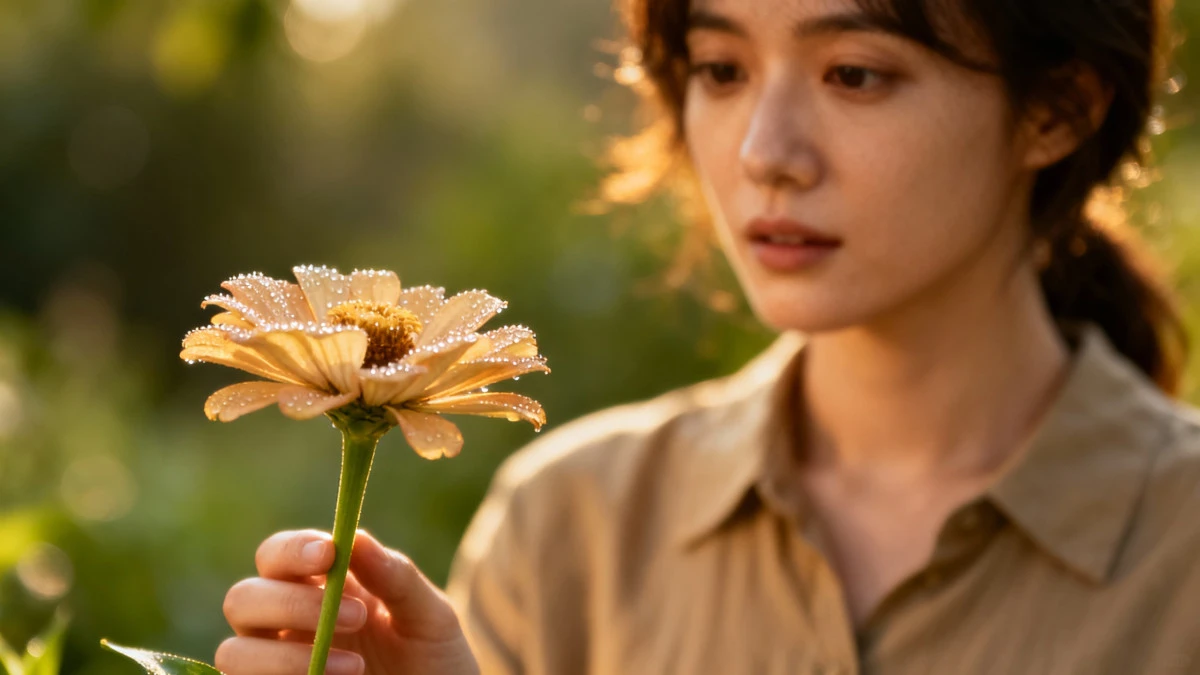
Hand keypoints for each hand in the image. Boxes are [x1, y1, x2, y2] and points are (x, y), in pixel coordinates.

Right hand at [215, 529, 479, 674]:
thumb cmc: (434, 660)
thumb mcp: (430, 618)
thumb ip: (397, 578)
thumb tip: (356, 538)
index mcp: (318, 588)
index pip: (277, 556)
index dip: (293, 550)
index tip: (329, 554)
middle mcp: (286, 626)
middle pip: (243, 599)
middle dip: (290, 602)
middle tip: (356, 616)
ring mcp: (277, 668)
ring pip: (234, 652)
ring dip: (286, 656)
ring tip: (355, 667)